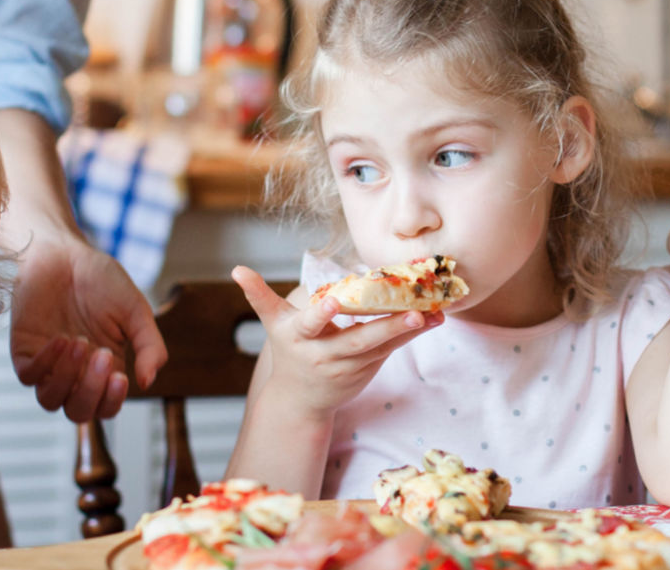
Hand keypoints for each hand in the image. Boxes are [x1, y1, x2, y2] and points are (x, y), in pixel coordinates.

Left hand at [10, 237, 165, 421]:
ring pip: (50, 400)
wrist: (63, 253)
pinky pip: (29, 376)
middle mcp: (75, 373)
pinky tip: (59, 337)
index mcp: (104, 369)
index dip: (112, 401)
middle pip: (78, 412)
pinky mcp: (24, 351)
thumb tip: (148, 381)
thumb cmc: (101, 280)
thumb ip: (150, 346)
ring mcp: (47, 365)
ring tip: (78, 341)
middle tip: (102, 354)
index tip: (121, 377)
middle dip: (91, 390)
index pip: (106, 407)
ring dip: (66, 377)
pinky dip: (45, 363)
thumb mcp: (136, 311)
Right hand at [232, 265, 441, 419]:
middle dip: (386, 327)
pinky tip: (431, 320)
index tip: (331, 301)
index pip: (309, 324)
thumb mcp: (271, 322)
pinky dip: (409, 336)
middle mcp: (323, 355)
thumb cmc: (288, 350)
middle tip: (413, 313)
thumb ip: (257, 294)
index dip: (320, 314)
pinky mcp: (365, 372)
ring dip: (408, 330)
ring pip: (380, 347)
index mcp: (299, 337)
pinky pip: (389, 351)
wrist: (299, 401)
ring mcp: (346, 367)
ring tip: (433, 313)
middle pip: (357, 340)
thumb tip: (236, 268)